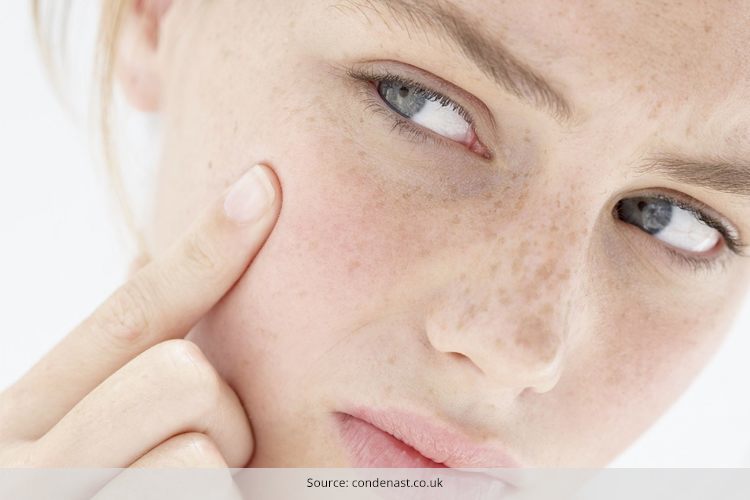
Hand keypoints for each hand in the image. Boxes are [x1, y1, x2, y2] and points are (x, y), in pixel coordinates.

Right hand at [0, 163, 280, 467]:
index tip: (265, 187)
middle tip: (200, 459)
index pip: (132, 314)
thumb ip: (113, 378)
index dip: (206, 250)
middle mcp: (25, 457)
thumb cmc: (79, 496)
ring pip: (203, 452)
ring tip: (174, 498)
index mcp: (22, 416)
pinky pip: (209, 490)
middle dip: (218, 418)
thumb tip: (165, 277)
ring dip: (218, 482)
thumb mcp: (70, 445)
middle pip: (184, 376)